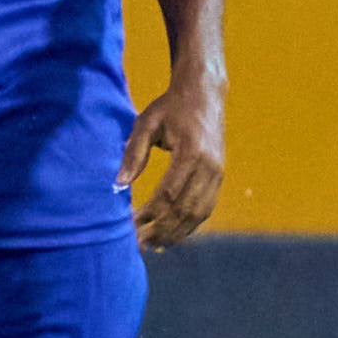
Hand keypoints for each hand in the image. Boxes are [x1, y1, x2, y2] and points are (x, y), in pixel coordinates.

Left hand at [125, 69, 225, 251]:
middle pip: (185, 209)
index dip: (150, 213)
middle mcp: (210, 166)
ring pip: (199, 213)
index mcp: (192, 153)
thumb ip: (133, 154)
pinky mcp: (220, 176)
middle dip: (162, 230)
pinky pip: (207, 207)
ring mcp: (218, 172)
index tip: (130, 224)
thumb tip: (118, 185)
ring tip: (155, 245)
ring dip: (177, 232)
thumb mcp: (146, 123)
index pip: (169, 194)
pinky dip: (191, 224)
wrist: (205, 93)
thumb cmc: (171, 106)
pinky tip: (174, 233)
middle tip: (139, 244)